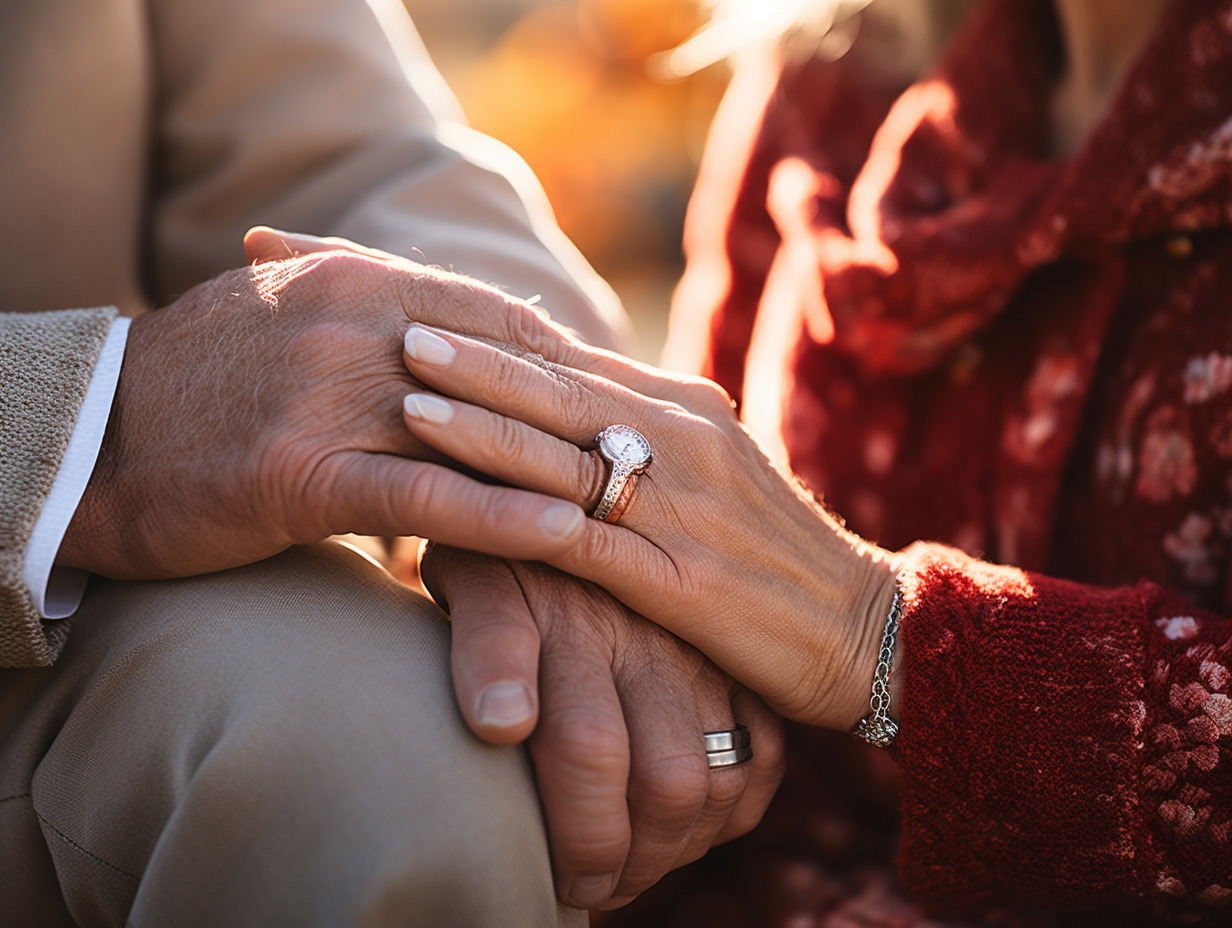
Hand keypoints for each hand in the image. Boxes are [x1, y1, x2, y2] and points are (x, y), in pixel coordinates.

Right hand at [57, 229, 591, 579]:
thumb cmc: (206, 383)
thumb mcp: (295, 314)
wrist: (94, 437)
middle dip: (589, 414)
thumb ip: (381, 310)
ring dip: (569, 464)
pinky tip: (564, 535)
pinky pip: (424, 493)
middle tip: (665, 453)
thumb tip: (465, 325)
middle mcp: (354, 325)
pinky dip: (499, 514)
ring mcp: (328, 396)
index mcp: (360, 281)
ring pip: (479, 431)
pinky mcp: (302, 471)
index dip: (574, 362)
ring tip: (644, 497)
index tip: (632, 396)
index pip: (498, 318)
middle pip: (506, 371)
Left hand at [396, 321, 899, 731]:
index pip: (580, 362)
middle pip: (562, 392)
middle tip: (402, 329)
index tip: (439, 309)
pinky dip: (521, 517)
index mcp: (689, 411)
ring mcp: (681, 508)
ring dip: (483, 428)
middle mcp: (684, 441)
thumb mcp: (718, 474)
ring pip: (565, 456)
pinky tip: (469, 506)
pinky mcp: (678, 580)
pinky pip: (583, 541)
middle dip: (478, 363)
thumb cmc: (775, 554)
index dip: (505, 338)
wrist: (865, 628)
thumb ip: (651, 436)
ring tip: (409, 399)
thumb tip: (577, 407)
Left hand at [421, 545, 784, 908]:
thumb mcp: (476, 576)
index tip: (556, 879)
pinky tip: (683, 826)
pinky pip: (762, 758)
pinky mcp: (735, 661)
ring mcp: (701, 650)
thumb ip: (484, 644)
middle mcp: (652, 635)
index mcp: (579, 615)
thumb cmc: (504, 550)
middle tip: (592, 885)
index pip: (587, 747)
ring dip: (678, 844)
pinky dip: (730, 810)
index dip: (576, 833)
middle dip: (629, 857)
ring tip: (632, 864)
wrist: (579, 491)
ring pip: (719, 779)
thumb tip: (503, 725)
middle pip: (669, 780)